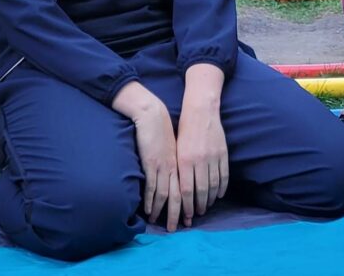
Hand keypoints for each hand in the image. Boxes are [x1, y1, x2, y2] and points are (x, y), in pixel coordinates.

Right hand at [112, 83, 180, 231]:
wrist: (153, 116)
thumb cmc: (165, 130)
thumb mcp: (178, 146)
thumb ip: (180, 161)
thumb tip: (182, 176)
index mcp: (185, 162)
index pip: (193, 188)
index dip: (192, 203)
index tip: (192, 216)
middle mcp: (176, 166)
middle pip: (182, 195)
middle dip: (182, 213)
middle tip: (183, 227)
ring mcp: (163, 166)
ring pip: (167, 194)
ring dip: (166, 211)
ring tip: (165, 224)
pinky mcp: (151, 164)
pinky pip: (152, 187)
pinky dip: (151, 201)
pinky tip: (150, 211)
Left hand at [176, 102, 228, 226]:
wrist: (200, 111)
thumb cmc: (184, 130)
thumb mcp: (176, 148)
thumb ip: (177, 167)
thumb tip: (174, 189)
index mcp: (184, 160)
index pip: (186, 190)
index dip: (187, 205)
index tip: (187, 215)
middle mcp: (199, 160)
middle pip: (201, 190)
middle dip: (199, 206)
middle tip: (197, 215)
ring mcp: (213, 157)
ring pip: (213, 185)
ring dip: (211, 199)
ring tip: (207, 206)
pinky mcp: (223, 153)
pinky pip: (224, 175)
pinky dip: (222, 187)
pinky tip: (219, 195)